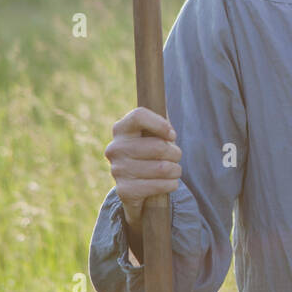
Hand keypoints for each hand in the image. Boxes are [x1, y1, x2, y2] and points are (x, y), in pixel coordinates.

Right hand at [104, 107, 181, 225]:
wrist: (136, 188)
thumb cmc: (150, 154)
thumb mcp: (153, 134)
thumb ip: (160, 120)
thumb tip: (163, 102)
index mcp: (121, 129)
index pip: (139, 116)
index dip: (160, 124)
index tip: (172, 135)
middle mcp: (115, 148)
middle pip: (158, 146)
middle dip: (176, 153)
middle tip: (175, 157)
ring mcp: (117, 170)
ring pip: (162, 168)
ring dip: (176, 170)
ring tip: (174, 170)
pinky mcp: (124, 190)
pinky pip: (159, 185)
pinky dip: (171, 184)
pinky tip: (169, 183)